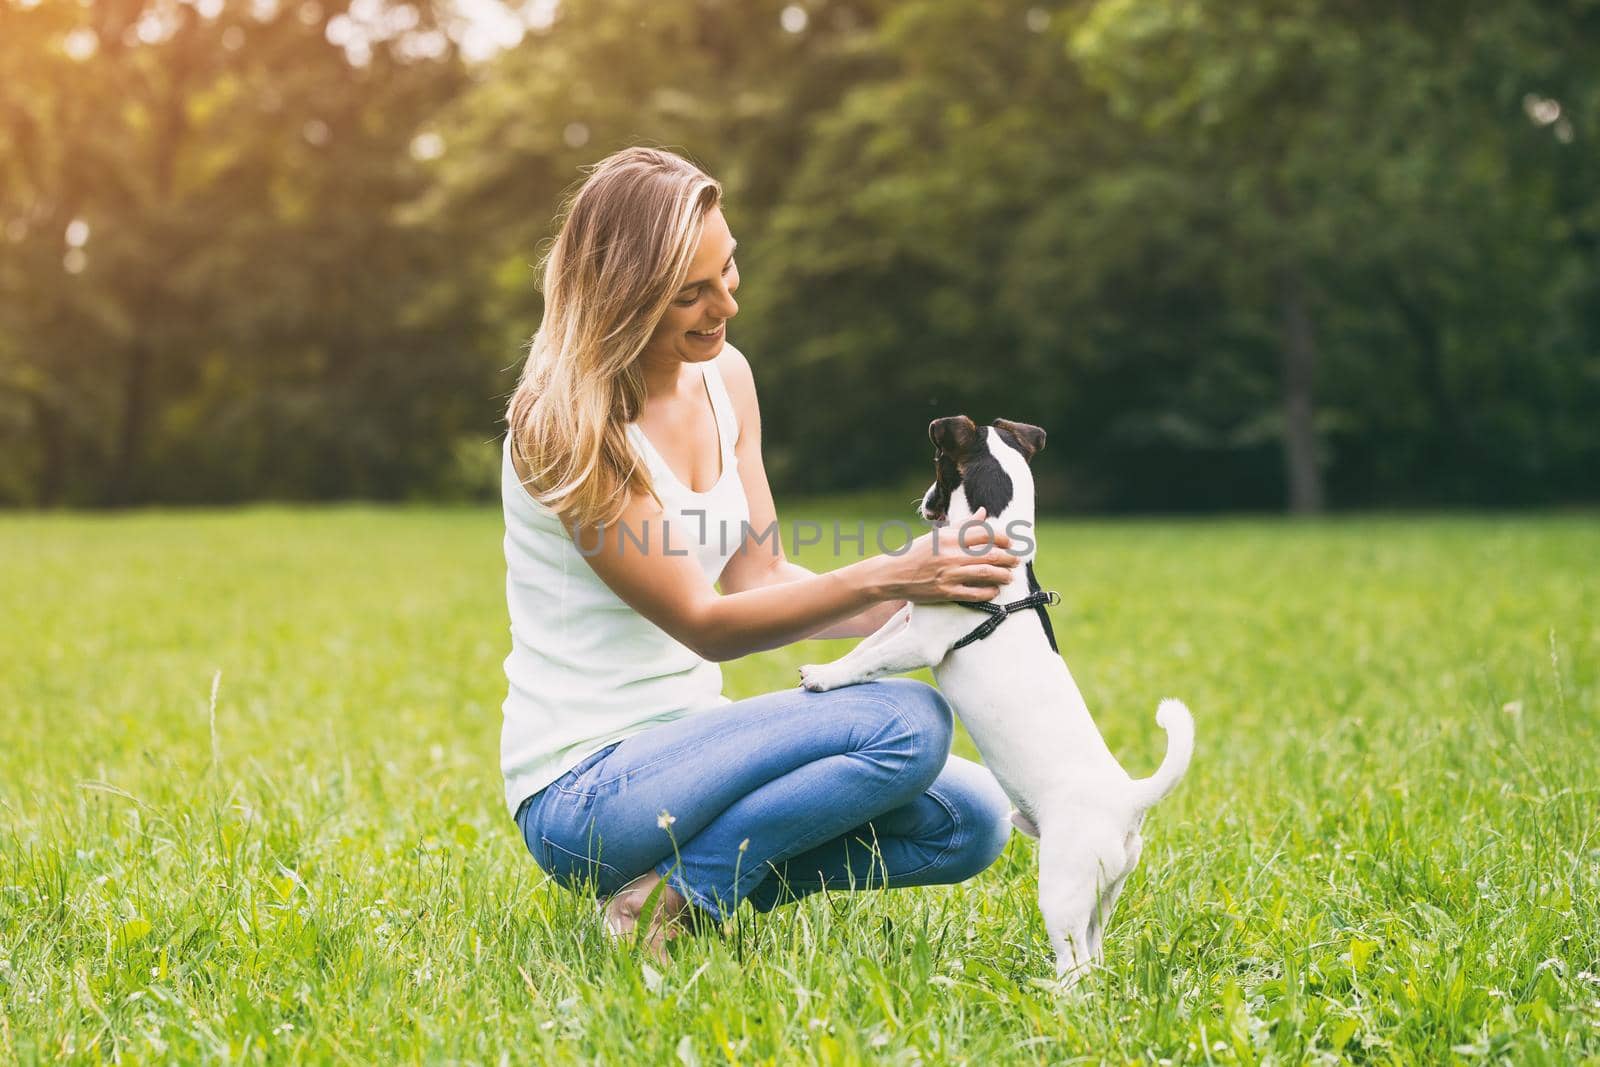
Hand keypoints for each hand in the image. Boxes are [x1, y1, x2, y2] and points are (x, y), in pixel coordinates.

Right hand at [879, 507, 1019, 603]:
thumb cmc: (916, 553)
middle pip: (990, 554)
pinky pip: (974, 593)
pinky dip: (989, 592)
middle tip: (1015, 561)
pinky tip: (994, 590)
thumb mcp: (938, 535)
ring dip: (1003, 575)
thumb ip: (963, 525)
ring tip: (1009, 576)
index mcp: (949, 537)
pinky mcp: (946, 592)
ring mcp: (949, 574)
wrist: (892, 574)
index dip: (1002, 538)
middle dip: (1008, 558)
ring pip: (986, 573)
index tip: (1009, 543)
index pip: (985, 533)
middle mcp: (950, 554)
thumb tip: (983, 512)